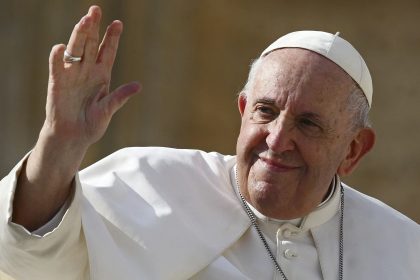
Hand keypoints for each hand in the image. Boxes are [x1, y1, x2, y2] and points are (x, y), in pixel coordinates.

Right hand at [12, 6, 139, 229]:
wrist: (72, 137)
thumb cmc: (92, 124)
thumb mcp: (109, 110)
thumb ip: (120, 97)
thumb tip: (138, 86)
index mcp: (102, 76)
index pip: (108, 52)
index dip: (112, 38)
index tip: (118, 23)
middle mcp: (87, 71)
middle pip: (91, 45)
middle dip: (94, 28)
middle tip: (96, 10)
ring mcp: (72, 75)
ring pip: (76, 50)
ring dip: (79, 35)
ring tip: (84, 20)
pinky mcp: (58, 82)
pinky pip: (57, 66)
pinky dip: (58, 57)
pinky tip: (62, 47)